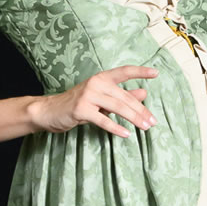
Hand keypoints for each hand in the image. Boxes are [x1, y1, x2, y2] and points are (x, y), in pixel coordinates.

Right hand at [29, 65, 157, 140]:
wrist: (50, 111)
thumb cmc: (79, 104)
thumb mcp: (102, 98)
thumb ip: (122, 96)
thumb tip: (144, 93)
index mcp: (102, 78)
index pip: (124, 72)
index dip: (140, 72)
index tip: (156, 73)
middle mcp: (96, 83)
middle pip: (124, 97)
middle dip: (141, 110)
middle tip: (153, 122)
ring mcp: (88, 95)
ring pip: (117, 107)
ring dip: (134, 119)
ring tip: (146, 128)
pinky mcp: (81, 109)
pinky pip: (103, 120)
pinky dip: (115, 128)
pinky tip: (126, 134)